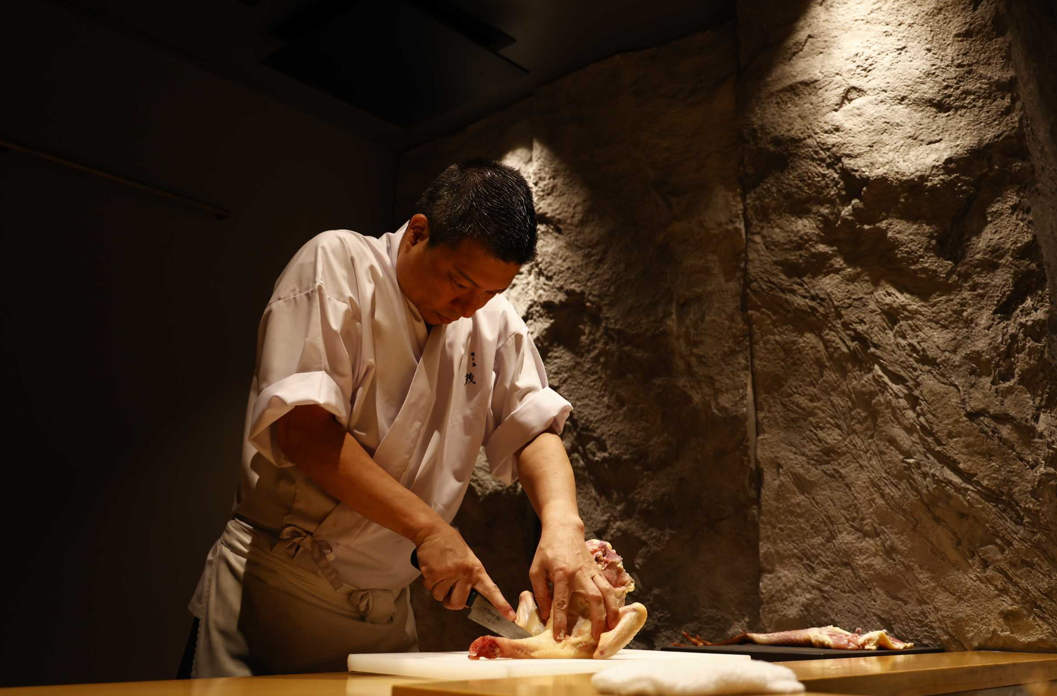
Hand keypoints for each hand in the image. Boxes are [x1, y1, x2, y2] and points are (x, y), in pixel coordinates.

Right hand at [414, 524, 514, 619]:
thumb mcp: (467, 560)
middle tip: (448, 588)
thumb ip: (469, 579)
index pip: (491, 590)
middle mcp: (464, 573)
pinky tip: (432, 569)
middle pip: (458, 603)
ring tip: (440, 572)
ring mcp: (449, 573)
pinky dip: (429, 583)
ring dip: (438, 589)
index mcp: (476, 570)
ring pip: (441, 597)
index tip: (510, 616)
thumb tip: (466, 602)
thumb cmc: (451, 546)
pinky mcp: (433, 574)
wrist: (432, 531)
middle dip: (451, 601)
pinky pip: (430, 589)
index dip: (501, 604)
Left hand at [529, 522, 620, 640]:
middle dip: (597, 619)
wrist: (564, 529)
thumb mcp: (536, 570)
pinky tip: (614, 612)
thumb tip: (547, 614)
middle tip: (596, 637)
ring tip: (612, 627)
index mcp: (561, 574)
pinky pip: (608, 586)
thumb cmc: (547, 550)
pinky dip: (613, 600)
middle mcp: (579, 573)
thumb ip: (541, 593)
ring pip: (607, 592)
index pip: (562, 602)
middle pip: (594, 598)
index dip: (561, 622)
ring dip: (611, 611)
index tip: (560, 637)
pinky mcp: (597, 569)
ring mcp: (591, 571)